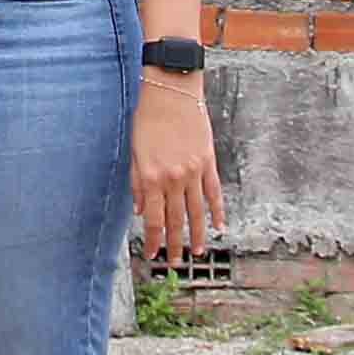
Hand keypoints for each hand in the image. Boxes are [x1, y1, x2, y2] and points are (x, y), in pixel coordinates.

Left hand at [131, 77, 223, 263]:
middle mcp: (174, 179)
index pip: (153, 219)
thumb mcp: (134, 151)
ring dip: (198, 235)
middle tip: (174, 262)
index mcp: (152, 177)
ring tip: (198, 252)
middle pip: (175, 220)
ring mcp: (194, 172)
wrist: (171, 91)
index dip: (153, 240)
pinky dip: (217, 211)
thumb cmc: (147, 118)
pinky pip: (214, 193)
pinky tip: (219, 226)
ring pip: (197, 212)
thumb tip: (141, 210)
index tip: (152, 254)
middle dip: (174, 245)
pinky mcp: (208, 162)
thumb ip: (137, 183)